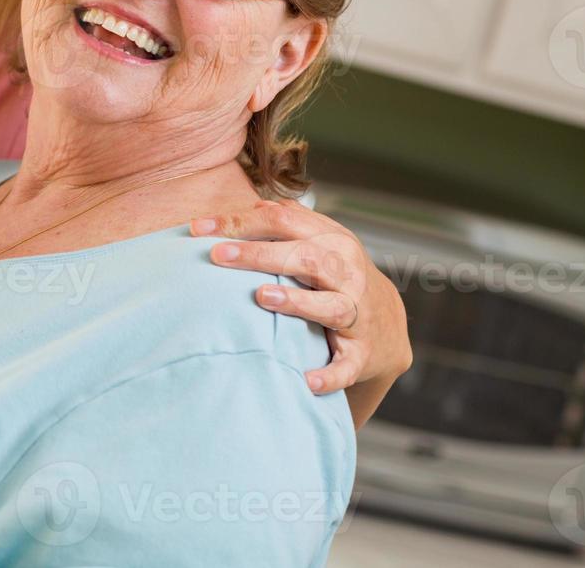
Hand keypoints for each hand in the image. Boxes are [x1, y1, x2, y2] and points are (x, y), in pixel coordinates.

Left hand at [191, 198, 411, 424]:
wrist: (386, 324)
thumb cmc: (336, 277)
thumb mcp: (319, 242)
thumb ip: (288, 222)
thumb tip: (253, 203)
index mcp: (332, 240)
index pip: (283, 221)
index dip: (240, 222)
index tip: (197, 228)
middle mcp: (347, 273)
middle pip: (306, 257)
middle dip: (260, 255)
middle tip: (218, 255)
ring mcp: (358, 313)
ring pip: (332, 305)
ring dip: (297, 302)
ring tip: (262, 297)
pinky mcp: (362, 352)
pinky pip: (347, 365)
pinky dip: (329, 374)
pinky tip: (305, 381)